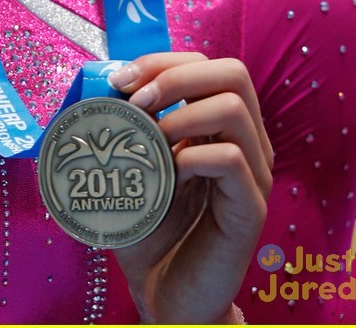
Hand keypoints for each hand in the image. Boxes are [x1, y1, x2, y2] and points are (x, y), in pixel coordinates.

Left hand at [108, 52, 272, 323]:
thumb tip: (100, 83)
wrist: (164, 294)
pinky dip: (191, 156)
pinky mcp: (251, 209)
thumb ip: (123, 124)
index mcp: (222, 124)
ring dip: (181, 114)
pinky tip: (170, 176)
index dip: (163, 61)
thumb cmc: (148, 227)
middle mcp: (247, 142)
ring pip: (234, 108)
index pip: (207, 63)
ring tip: (152, 142)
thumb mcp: (131, 165)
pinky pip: (230, 159)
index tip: (121, 80)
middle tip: (136, 103)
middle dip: (176, 76)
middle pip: (234, 72)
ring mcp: (255, 174)